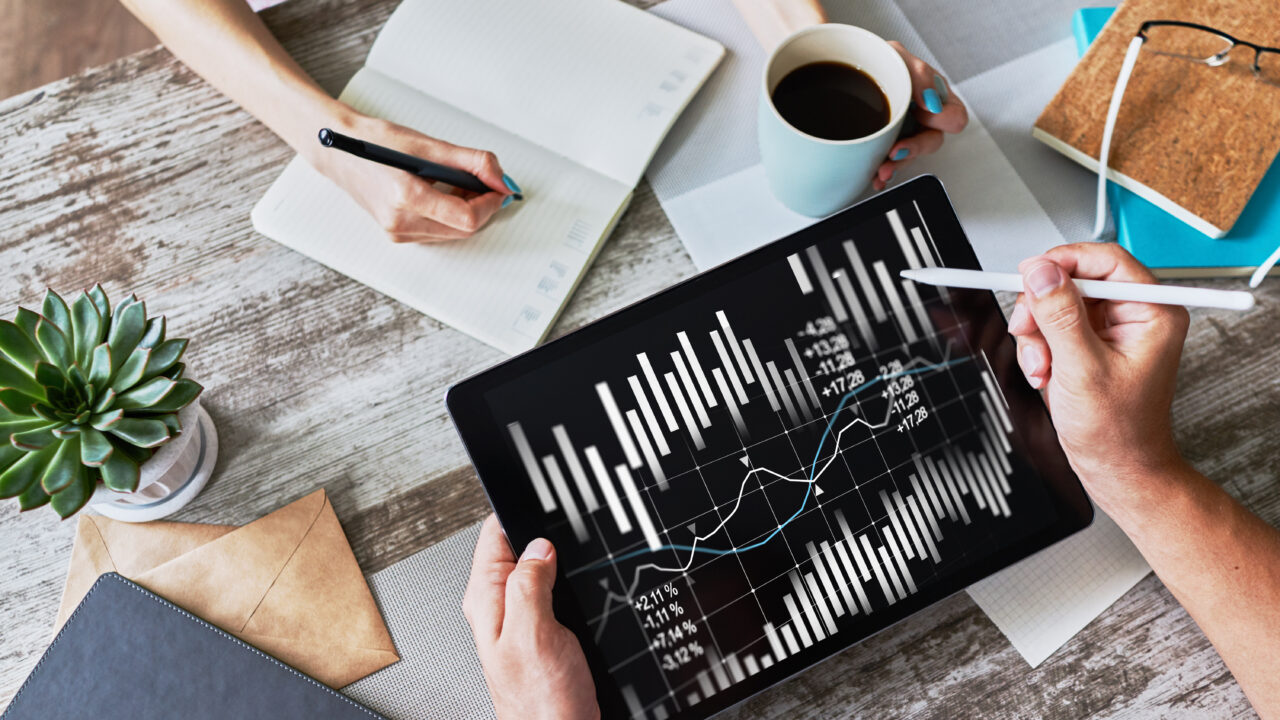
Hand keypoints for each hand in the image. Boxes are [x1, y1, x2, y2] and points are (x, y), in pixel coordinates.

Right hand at [309, 112, 517, 242]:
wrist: (340, 153)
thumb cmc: (377, 143)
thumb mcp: (429, 145)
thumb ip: (472, 162)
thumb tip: (502, 179)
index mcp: (406, 197)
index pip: (467, 218)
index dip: (490, 203)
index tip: (499, 187)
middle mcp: (400, 222)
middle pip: (464, 229)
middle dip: (481, 207)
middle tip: (483, 182)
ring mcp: (398, 232)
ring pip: (454, 233)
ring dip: (467, 212)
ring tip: (458, 184)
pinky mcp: (397, 235)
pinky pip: (439, 233)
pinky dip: (450, 216)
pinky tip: (444, 194)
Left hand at [463, 515, 598, 719]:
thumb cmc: (541, 704)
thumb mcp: (532, 634)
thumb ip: (529, 585)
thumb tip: (538, 546)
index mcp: (487, 600)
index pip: (494, 534)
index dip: (520, 514)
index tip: (545, 503)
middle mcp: (502, 608)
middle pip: (521, 549)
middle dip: (546, 536)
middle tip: (570, 527)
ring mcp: (525, 620)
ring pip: (544, 571)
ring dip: (562, 564)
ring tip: (580, 556)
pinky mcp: (548, 633)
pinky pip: (558, 594)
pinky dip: (572, 586)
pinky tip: (585, 587)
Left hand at [873, 44, 968, 191]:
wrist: (849, 67)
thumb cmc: (878, 58)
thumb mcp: (898, 55)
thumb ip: (919, 73)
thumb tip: (932, 102)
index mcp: (936, 96)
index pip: (955, 117)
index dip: (942, 120)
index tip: (921, 114)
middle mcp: (924, 117)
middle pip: (932, 142)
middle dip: (914, 149)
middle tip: (895, 150)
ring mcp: (906, 132)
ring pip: (909, 157)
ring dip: (896, 165)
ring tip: (881, 170)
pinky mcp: (887, 144)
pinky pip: (890, 163)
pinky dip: (881, 172)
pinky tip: (873, 176)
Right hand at [1007, 244, 1189, 494]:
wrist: (1115, 468)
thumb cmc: (1118, 431)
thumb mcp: (1082, 368)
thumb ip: (1059, 315)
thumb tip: (1041, 272)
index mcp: (1151, 312)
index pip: (1105, 260)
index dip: (1063, 262)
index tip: (1030, 274)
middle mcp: (1133, 315)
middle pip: (1073, 281)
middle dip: (1042, 310)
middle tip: (1028, 332)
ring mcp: (1110, 330)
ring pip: (1055, 305)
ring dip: (1037, 336)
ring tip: (1043, 367)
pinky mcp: (1089, 344)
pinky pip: (1051, 328)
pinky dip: (1039, 350)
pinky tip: (1046, 374)